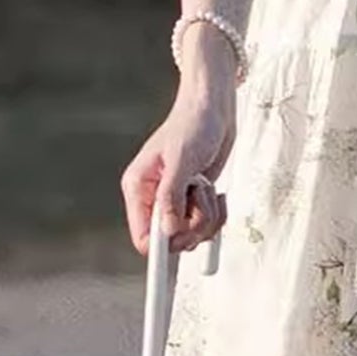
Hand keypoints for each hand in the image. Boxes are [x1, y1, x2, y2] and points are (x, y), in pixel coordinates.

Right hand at [121, 87, 235, 255]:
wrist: (214, 108)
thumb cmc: (193, 124)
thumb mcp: (181, 160)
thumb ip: (172, 197)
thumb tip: (168, 230)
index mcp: (138, 188)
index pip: (143, 236)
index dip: (161, 246)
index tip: (181, 244)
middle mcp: (154, 199)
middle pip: (172, 240)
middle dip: (194, 225)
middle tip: (200, 198)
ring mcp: (177, 201)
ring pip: (193, 234)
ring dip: (208, 215)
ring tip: (207, 187)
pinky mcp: (195, 201)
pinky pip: (208, 224)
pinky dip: (218, 213)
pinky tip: (217, 193)